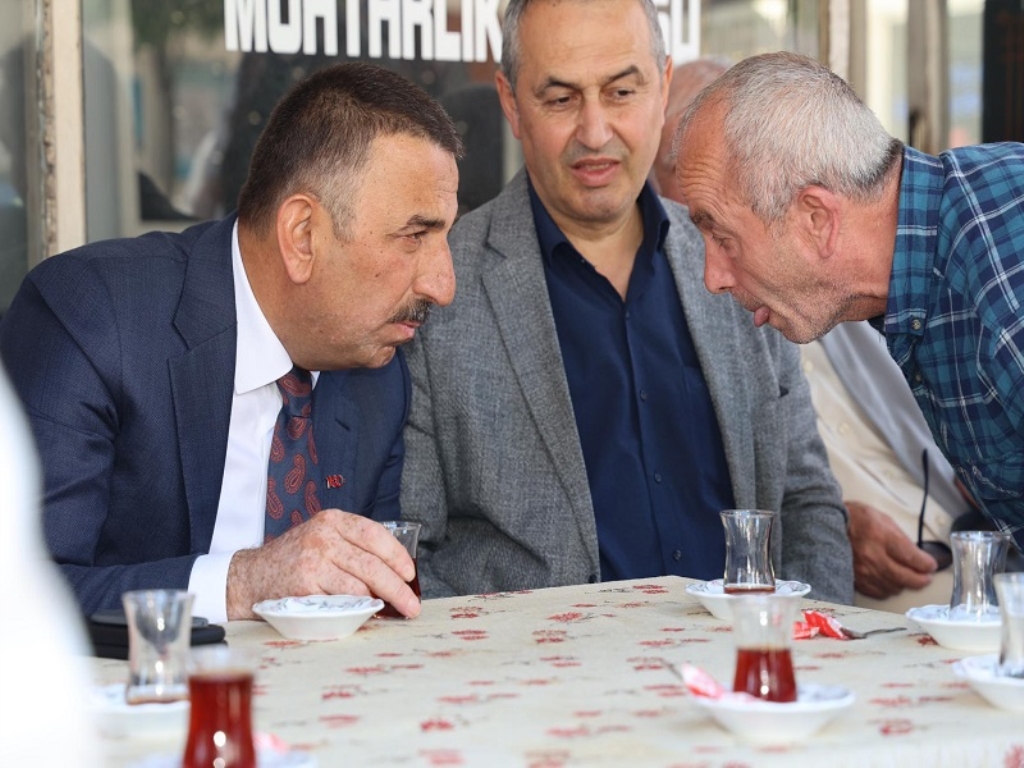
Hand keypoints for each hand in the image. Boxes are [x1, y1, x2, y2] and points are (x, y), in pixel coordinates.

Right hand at [225, 510, 418, 619]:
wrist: (250, 576)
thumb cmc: (294, 559)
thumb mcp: (321, 538)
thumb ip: (351, 546)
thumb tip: (395, 571)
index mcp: (332, 520)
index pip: (374, 534)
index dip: (397, 555)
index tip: (409, 574)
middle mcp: (322, 536)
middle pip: (372, 564)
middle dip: (397, 588)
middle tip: (411, 605)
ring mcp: (313, 561)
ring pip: (360, 586)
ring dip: (380, 602)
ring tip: (391, 611)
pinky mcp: (304, 586)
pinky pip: (341, 602)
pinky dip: (356, 610)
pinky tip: (364, 614)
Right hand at [846, 500, 937, 598]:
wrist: (828, 525)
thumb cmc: (857, 519)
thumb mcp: (884, 519)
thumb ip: (902, 539)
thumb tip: (918, 556)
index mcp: (882, 537)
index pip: (914, 559)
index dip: (927, 564)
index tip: (930, 565)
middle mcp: (873, 556)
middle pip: (907, 578)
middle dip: (922, 579)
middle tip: (926, 576)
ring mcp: (863, 571)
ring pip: (895, 587)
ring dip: (904, 584)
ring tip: (906, 577)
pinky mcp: (856, 580)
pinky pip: (879, 592)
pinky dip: (888, 589)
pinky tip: (890, 581)